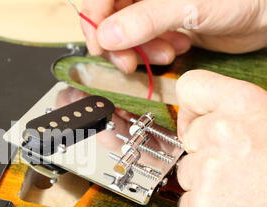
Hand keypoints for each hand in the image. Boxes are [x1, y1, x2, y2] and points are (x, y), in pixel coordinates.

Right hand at [81, 0, 266, 73]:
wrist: (265, 14)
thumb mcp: (188, 5)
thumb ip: (146, 19)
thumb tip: (108, 35)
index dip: (95, 23)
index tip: (101, 47)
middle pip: (109, 20)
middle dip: (120, 45)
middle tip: (130, 62)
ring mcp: (153, 10)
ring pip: (125, 35)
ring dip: (141, 52)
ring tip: (168, 53)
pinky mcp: (163, 26)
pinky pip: (143, 44)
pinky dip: (154, 53)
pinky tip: (177, 49)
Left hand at [176, 69, 266, 206]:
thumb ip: (241, 117)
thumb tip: (209, 119)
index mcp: (243, 104)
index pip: (191, 87)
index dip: (193, 109)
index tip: (198, 124)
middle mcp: (220, 132)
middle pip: (188, 139)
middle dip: (207, 154)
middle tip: (240, 170)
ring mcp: (208, 172)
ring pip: (187, 175)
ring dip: (207, 185)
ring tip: (244, 195)